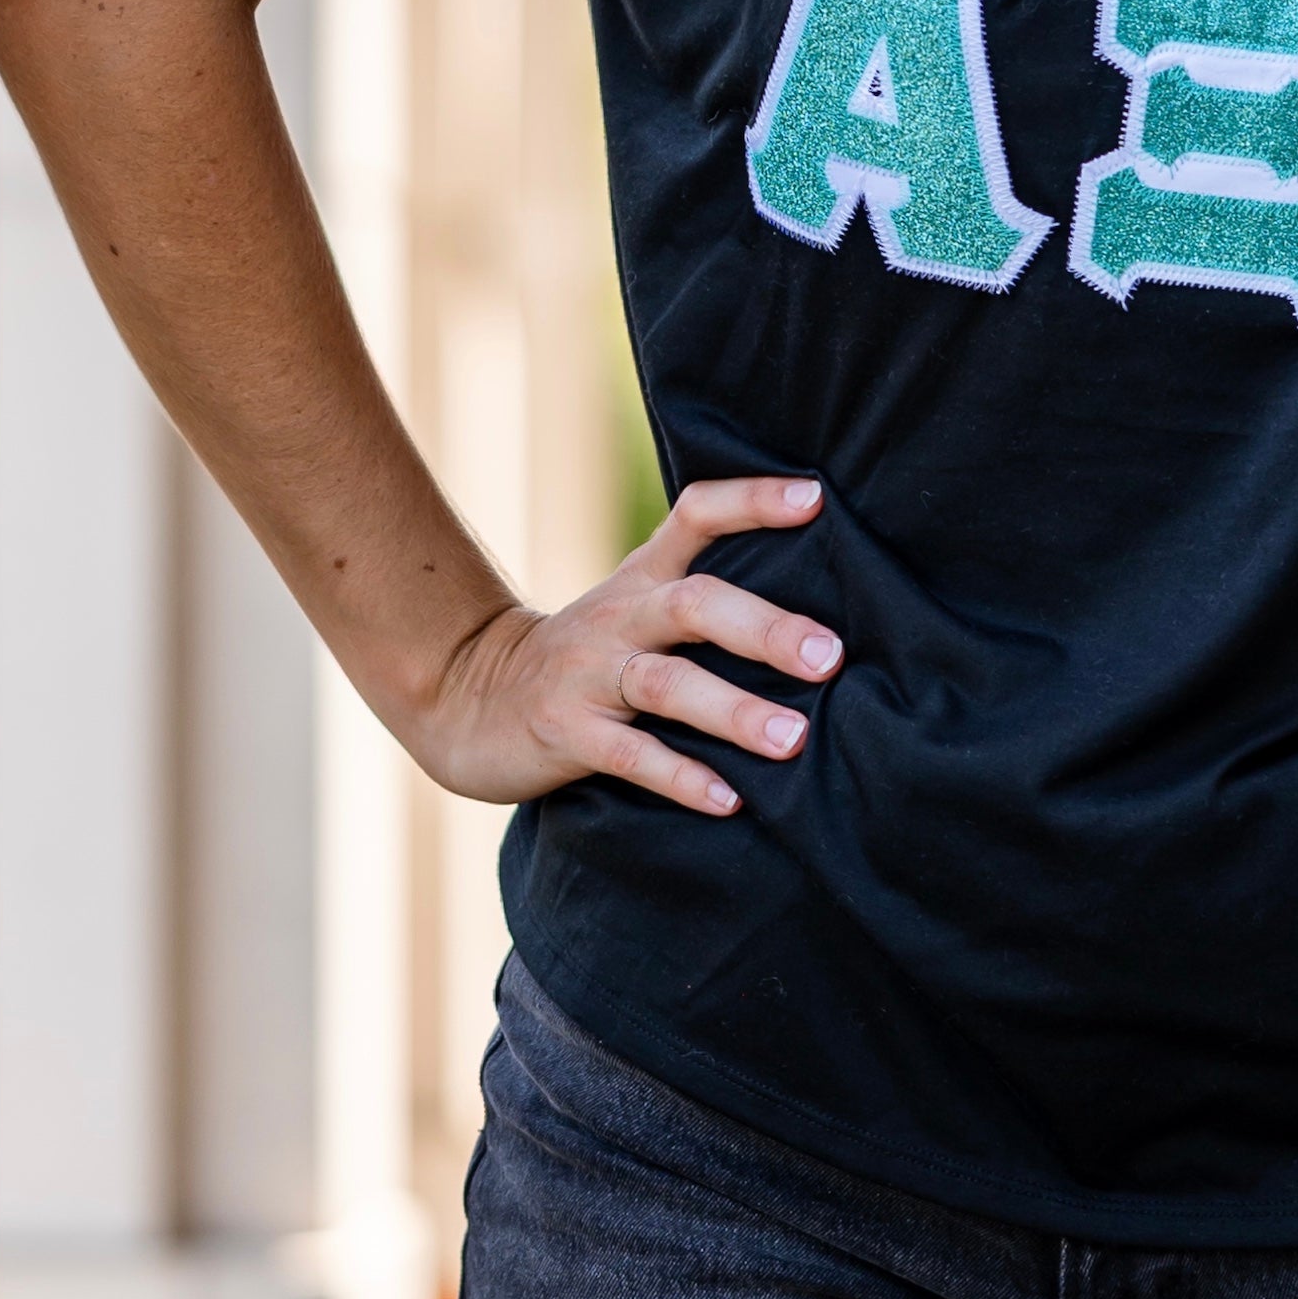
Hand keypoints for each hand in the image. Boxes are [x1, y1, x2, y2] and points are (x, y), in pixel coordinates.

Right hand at [408, 476, 839, 819]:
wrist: (467, 697)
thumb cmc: (585, 656)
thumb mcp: (633, 607)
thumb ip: (704, 598)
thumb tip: (819, 618)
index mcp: (642, 578)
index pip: (696, 516)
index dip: (753, 501)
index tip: (816, 497)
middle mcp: (619, 617)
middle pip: (694, 604)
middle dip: (765, 628)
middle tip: (830, 656)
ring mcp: (588, 675)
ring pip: (665, 684)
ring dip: (732, 711)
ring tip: (793, 739)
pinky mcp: (565, 732)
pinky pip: (628, 755)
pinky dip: (680, 777)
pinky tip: (728, 801)